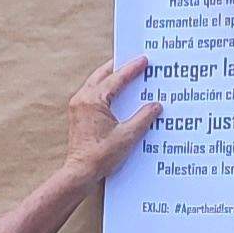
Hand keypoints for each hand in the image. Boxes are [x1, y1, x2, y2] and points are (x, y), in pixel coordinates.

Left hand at [63, 56, 160, 182]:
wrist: (80, 172)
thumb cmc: (101, 155)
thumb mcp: (128, 135)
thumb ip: (143, 117)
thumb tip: (156, 105)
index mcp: (93, 100)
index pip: (116, 79)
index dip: (131, 69)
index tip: (143, 60)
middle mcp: (82, 99)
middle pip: (101, 75)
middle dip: (118, 67)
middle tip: (133, 60)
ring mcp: (77, 107)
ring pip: (95, 83)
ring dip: (109, 77)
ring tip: (124, 72)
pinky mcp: (78, 116)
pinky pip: (92, 94)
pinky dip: (104, 89)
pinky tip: (114, 93)